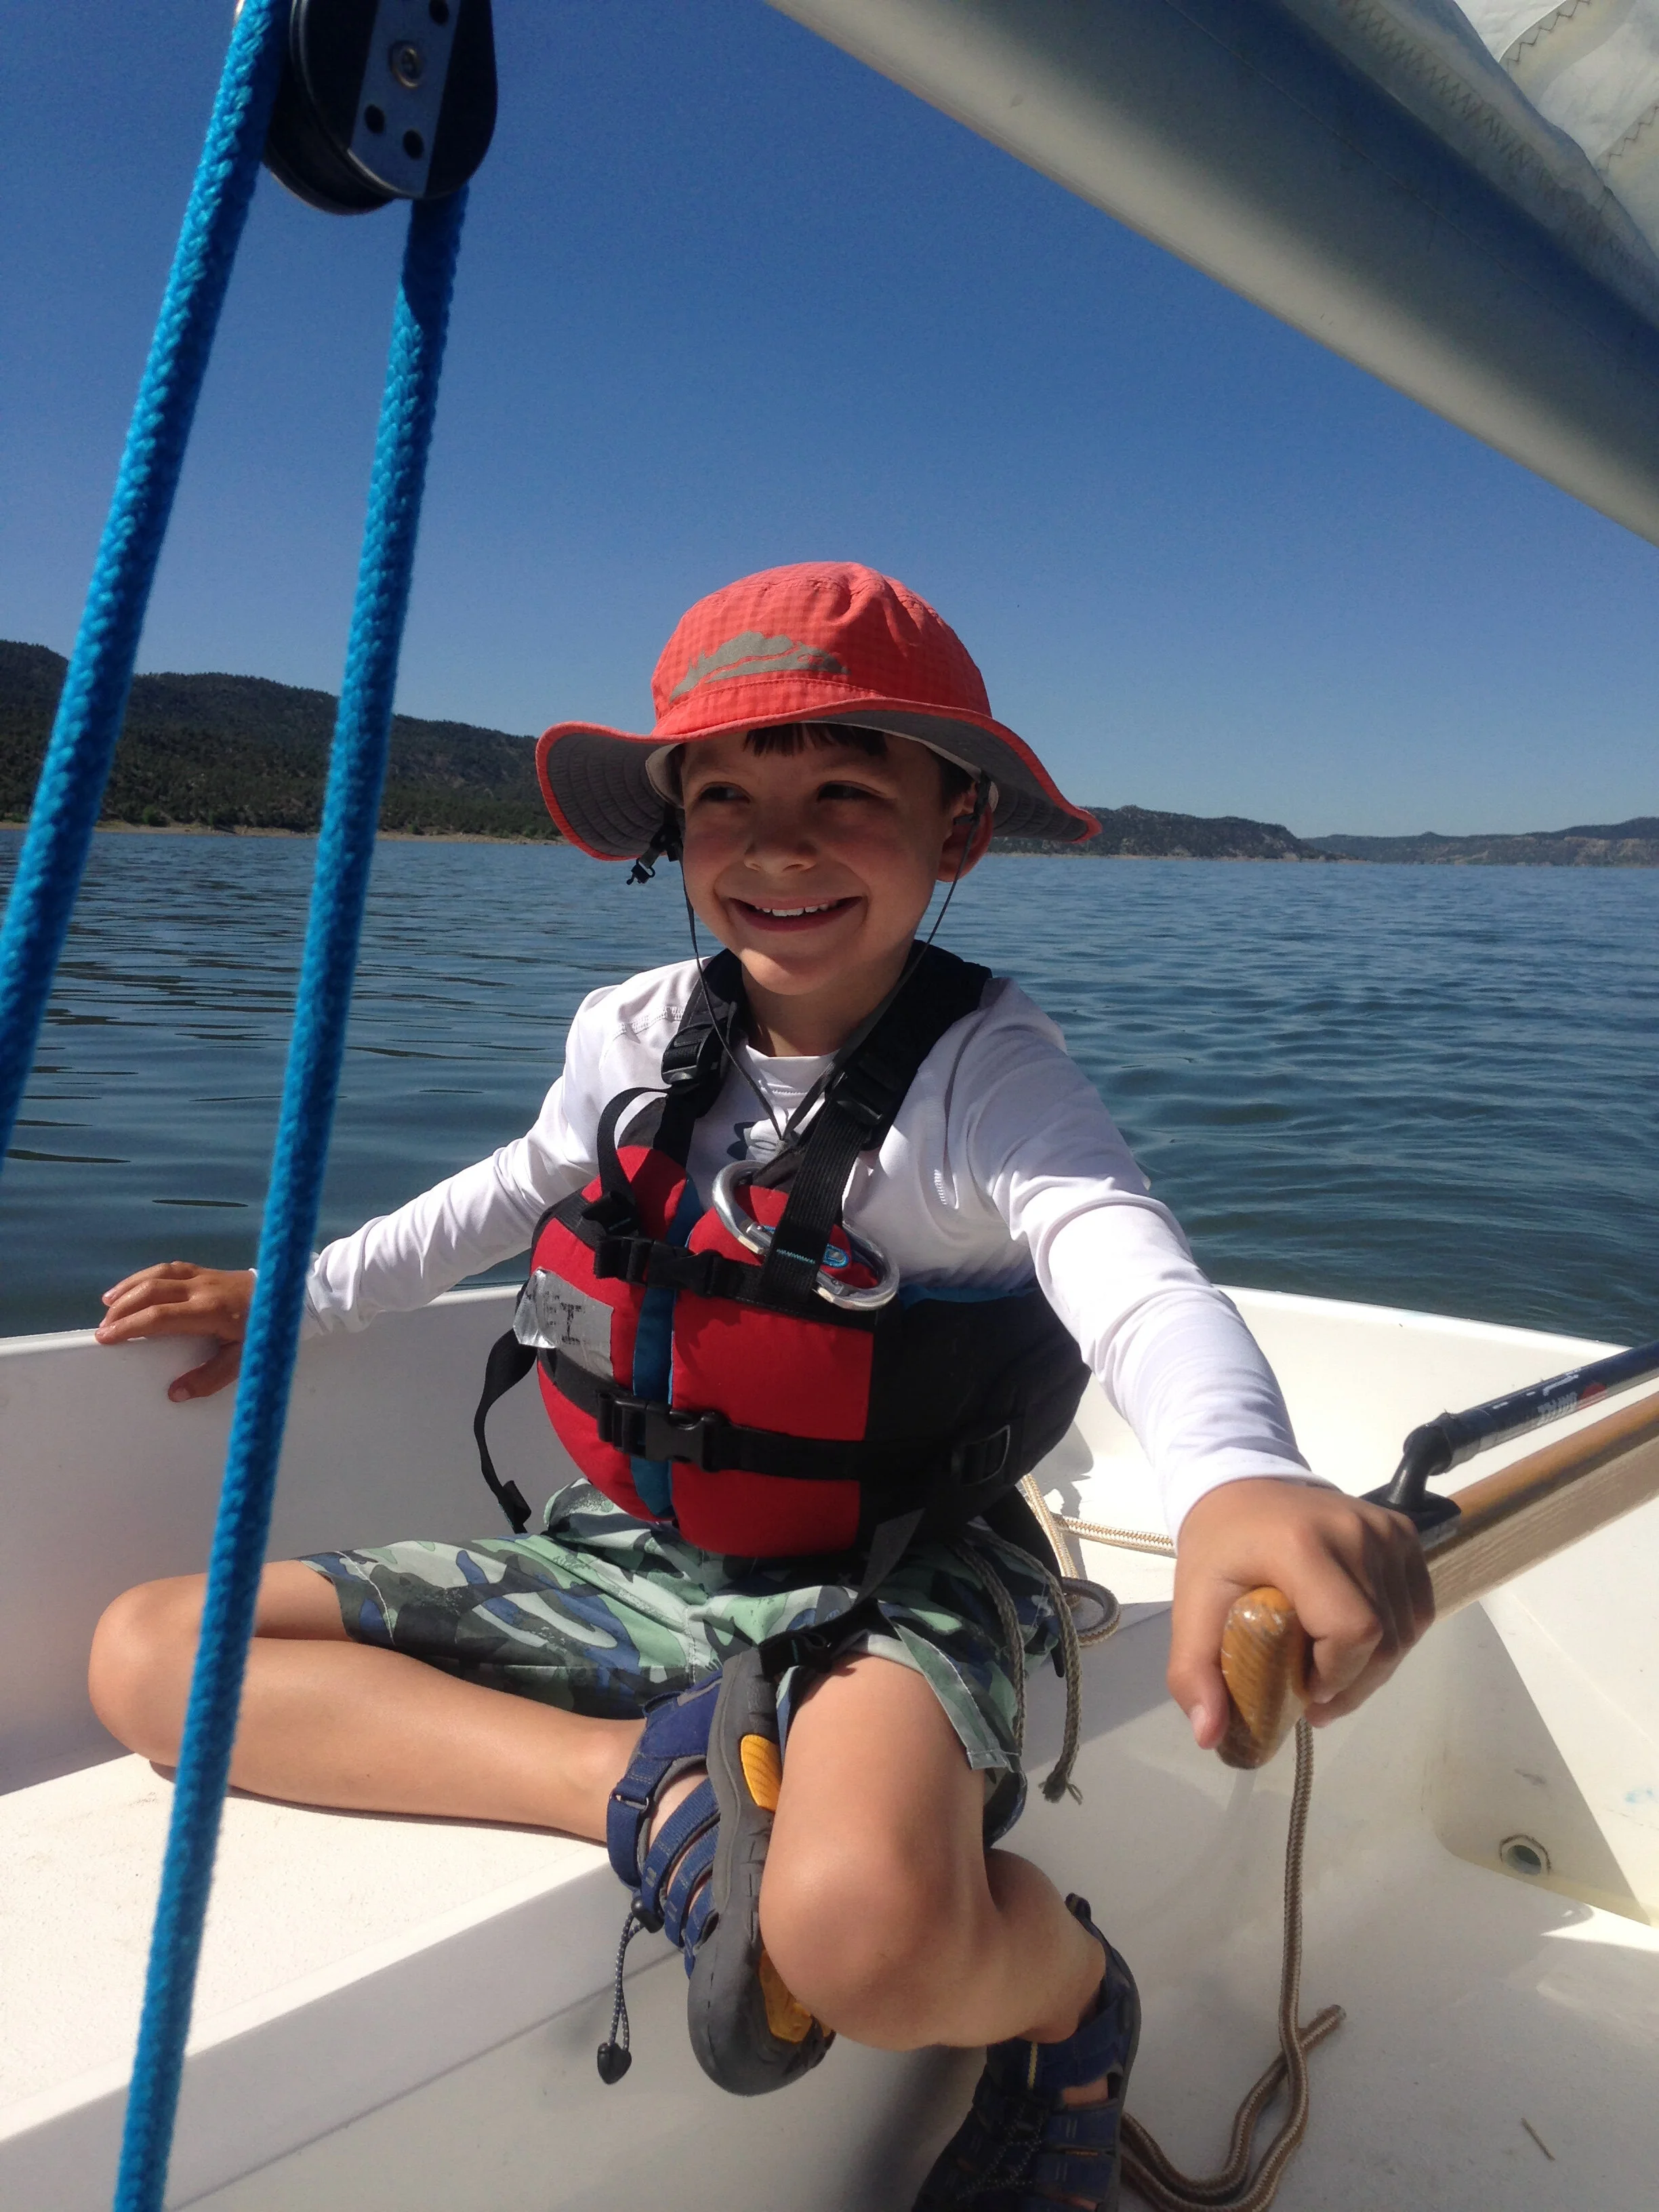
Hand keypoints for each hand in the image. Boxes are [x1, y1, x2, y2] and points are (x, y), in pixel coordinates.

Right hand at [95, 1261, 255, 1400]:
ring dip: (129, 1288)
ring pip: (157, 1274)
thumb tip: (175, 1394)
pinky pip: (170, 1269)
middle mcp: (202, 1289)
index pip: (159, 1317)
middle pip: (150, 1291)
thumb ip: (210, 1378)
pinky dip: (147, 1276)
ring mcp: (203, 1276)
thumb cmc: (267, 1330)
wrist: (291, 1296)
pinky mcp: (206, 1270)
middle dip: (121, 1308)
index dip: (129, 1326)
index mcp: (209, 1311)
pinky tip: (135, 1287)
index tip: (106, 1337)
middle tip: (103, 1328)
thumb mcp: (244, 1361)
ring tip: (107, 1304)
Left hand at [1168, 1478, 1432, 1749]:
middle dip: (1353, 1684)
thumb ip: (1194, 1672)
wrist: (1241, 1487)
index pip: (1353, 1629)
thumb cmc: (1218, 1550)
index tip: (1303, 1691)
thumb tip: (1211, 1736)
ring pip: (1406, 1629)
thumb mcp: (1192, 1607)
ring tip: (1332, 1674)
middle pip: (1384, 1638)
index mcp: (1301, 1545)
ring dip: (1374, 1667)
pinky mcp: (1403, 1533)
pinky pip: (1417, 1606)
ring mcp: (1386, 1529)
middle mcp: (1355, 1532)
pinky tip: (1355, 1644)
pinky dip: (1393, 1637)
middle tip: (1315, 1698)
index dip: (1337, 1675)